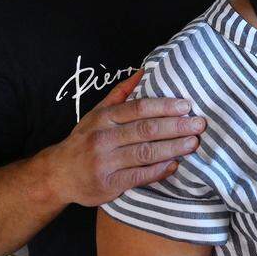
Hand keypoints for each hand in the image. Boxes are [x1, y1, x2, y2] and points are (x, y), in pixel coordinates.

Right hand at [41, 72, 205, 206]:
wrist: (58, 175)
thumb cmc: (84, 140)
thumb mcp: (96, 113)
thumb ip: (120, 93)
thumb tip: (143, 71)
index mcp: (104, 118)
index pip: (138, 109)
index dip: (164, 106)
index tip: (186, 106)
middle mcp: (104, 138)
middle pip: (145, 130)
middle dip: (175, 127)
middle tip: (199, 124)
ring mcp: (105, 162)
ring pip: (144, 153)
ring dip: (172, 148)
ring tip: (193, 143)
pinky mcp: (109, 184)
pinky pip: (138, 176)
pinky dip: (158, 171)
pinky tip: (175, 165)